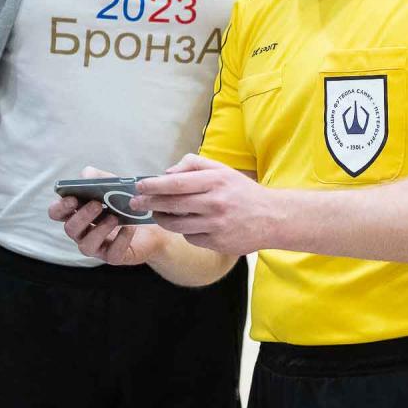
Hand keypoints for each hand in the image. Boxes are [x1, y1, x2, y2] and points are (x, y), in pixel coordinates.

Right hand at [48, 167, 167, 264]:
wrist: (151, 222)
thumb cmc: (123, 202)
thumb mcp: (111, 185)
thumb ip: (97, 177)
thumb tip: (86, 175)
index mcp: (76, 213)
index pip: (56, 213)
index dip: (60, 207)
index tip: (73, 198)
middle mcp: (82, 232)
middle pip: (70, 229)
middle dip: (81, 216)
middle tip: (97, 204)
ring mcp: (96, 247)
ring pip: (86, 245)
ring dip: (99, 230)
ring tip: (114, 218)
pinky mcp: (113, 256)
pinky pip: (112, 254)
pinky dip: (121, 240)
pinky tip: (129, 228)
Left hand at [132, 154, 276, 255]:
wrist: (272, 218)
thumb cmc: (243, 192)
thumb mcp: (223, 170)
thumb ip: (194, 165)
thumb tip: (167, 173)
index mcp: (216, 181)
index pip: (176, 183)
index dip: (154, 185)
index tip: (139, 186)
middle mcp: (216, 203)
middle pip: (172, 204)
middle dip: (149, 203)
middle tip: (135, 203)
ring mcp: (216, 225)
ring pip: (177, 224)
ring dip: (161, 219)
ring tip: (157, 214)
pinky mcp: (217, 242)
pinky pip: (190, 237)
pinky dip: (184, 231)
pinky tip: (187, 224)